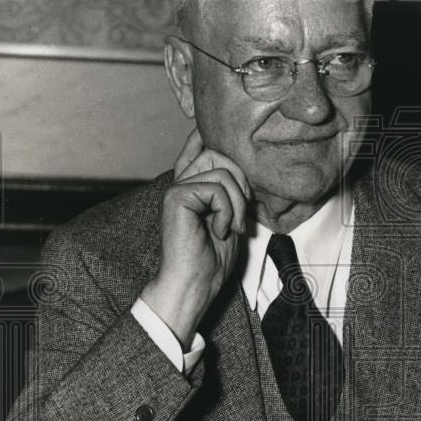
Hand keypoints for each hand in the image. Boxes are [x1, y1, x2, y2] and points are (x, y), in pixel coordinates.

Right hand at [141, 127, 250, 346]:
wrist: (196, 284)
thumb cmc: (213, 259)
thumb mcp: (232, 218)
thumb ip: (232, 191)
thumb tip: (243, 166)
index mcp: (191, 187)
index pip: (198, 146)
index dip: (207, 135)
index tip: (212, 136)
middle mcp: (181, 183)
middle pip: (217, 153)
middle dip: (240, 181)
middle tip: (241, 214)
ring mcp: (177, 189)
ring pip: (221, 171)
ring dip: (237, 202)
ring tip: (230, 227)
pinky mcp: (176, 197)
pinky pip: (216, 189)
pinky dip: (227, 212)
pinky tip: (219, 231)